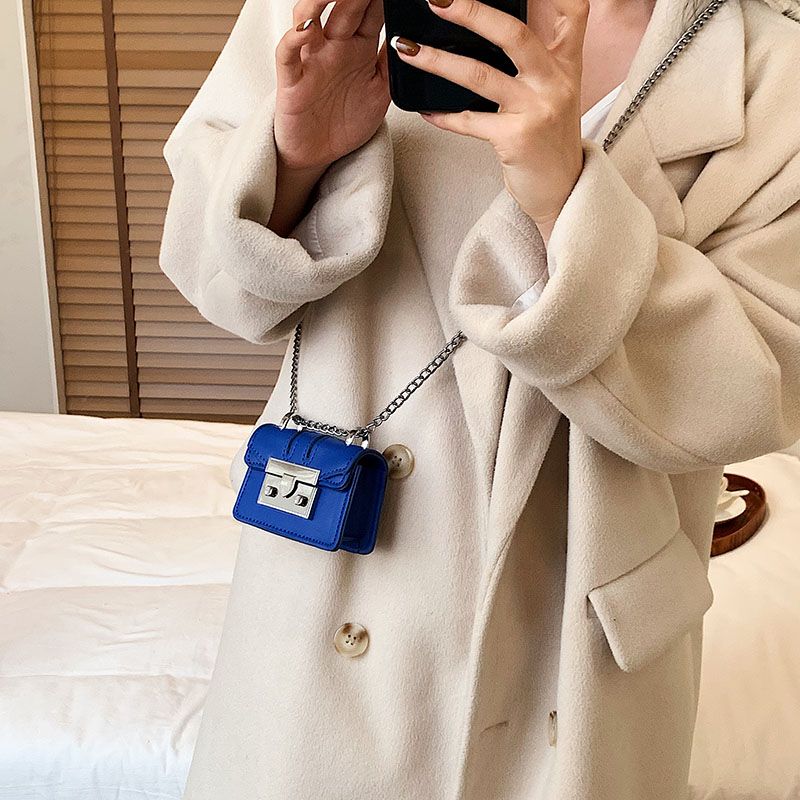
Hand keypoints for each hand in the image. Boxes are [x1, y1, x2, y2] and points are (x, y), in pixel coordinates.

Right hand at [274, 0, 390, 171]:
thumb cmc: (346, 122)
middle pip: (344, 6)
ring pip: (309, 17)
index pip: (372, 10)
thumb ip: (393, 64)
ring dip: (321, 0)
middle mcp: (334, 47)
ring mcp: (311, 59)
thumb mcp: (381, 92)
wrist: (319, 155)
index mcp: (358, 48)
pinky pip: (287, 53)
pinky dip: (294, 38)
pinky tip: (306, 28)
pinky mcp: (291, 80)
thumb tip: (412, 38)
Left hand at [390, 0, 589, 236]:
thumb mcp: (557, 92)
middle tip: (437, 2)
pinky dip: (443, 116)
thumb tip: (496, 31)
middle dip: (472, 12)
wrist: (561, 189)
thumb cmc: (550, 141)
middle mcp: (554, 82)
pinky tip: (424, 110)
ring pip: (480, 76)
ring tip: (407, 49)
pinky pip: (469, 122)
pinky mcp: (516, 139)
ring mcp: (536, 110)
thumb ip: (540, 59)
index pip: (574, 12)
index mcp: (566, 65)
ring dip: (438, 61)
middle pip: (513, 34)